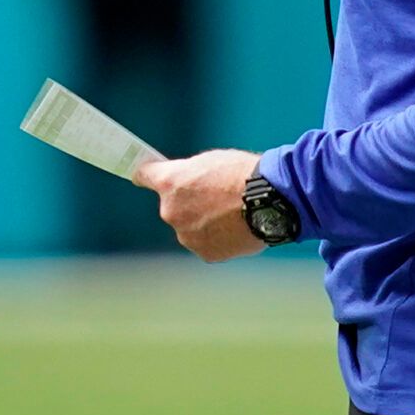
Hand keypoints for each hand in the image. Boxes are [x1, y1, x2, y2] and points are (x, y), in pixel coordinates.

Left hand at [133, 149, 262, 262]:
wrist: (270, 200)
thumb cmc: (243, 174)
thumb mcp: (210, 161)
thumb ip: (189, 174)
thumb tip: (185, 182)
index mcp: (170, 182)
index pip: (144, 175)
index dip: (146, 175)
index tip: (144, 176)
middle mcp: (171, 211)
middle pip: (172, 206)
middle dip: (188, 203)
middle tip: (215, 196)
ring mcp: (187, 235)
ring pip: (190, 228)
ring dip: (203, 222)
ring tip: (232, 213)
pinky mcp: (205, 253)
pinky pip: (206, 244)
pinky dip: (217, 238)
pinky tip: (236, 227)